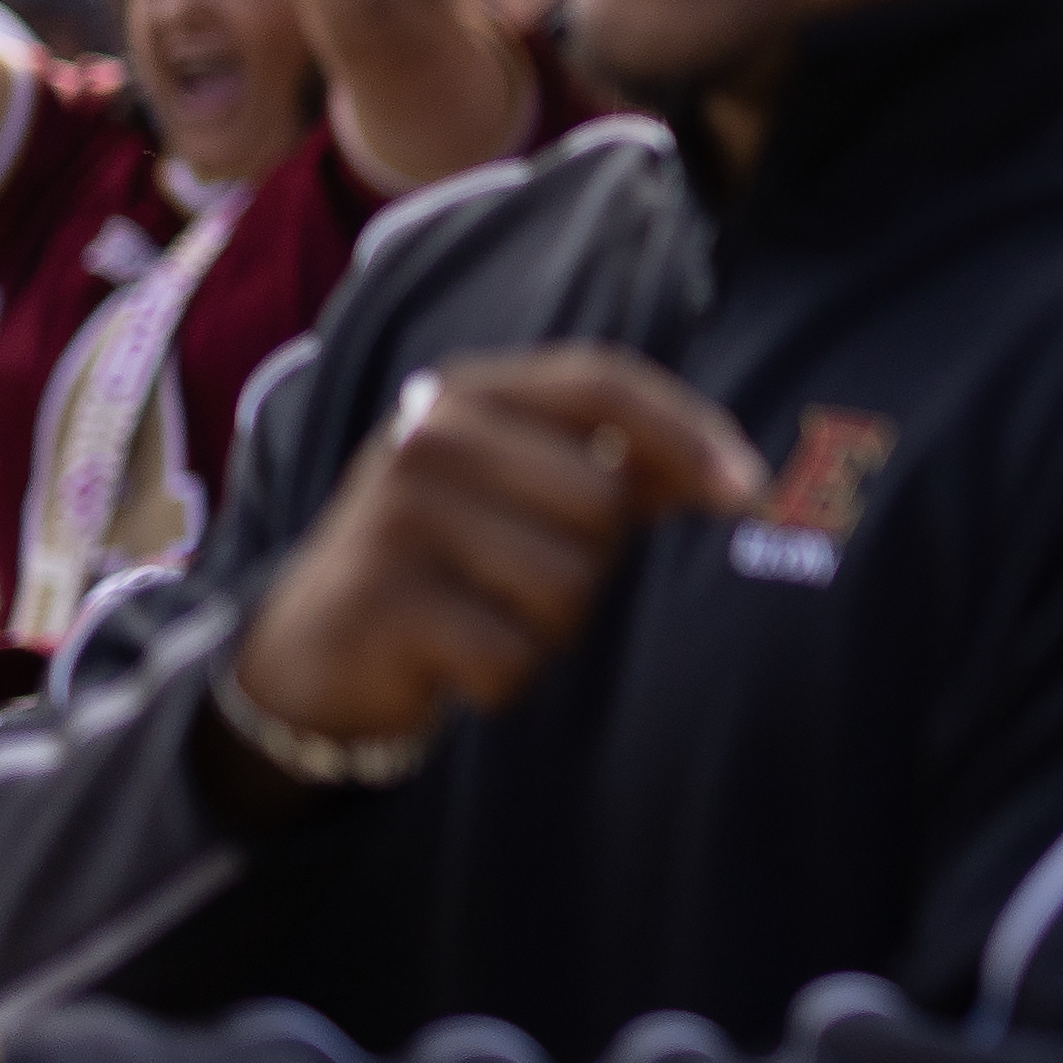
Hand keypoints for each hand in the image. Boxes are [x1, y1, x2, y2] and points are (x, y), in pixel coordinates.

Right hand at [225, 345, 765, 756]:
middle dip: (592, 565)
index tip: (751, 494)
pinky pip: (512, 657)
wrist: (311, 647)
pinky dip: (502, 679)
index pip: (604, 383)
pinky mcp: (379, 599)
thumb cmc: (450, 560)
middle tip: (524, 581)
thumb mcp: (519, 490)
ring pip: (566, 588)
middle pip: (601, 505)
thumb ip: (619, 469)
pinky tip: (451, 663)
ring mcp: (395, 514)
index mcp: (472, 392)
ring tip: (484, 618)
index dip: (689, 433)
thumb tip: (744, 480)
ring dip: (548, 630)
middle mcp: (427, 435)